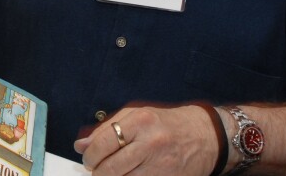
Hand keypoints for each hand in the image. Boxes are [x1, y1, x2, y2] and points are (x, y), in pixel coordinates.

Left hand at [74, 104, 218, 175]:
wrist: (205, 136)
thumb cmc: (167, 124)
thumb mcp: (137, 115)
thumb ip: (106, 128)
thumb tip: (81, 145)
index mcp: (140, 122)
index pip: (103, 143)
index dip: (90, 155)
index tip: (89, 158)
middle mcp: (150, 143)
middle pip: (110, 169)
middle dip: (98, 172)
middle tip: (98, 169)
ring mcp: (160, 166)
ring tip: (114, 172)